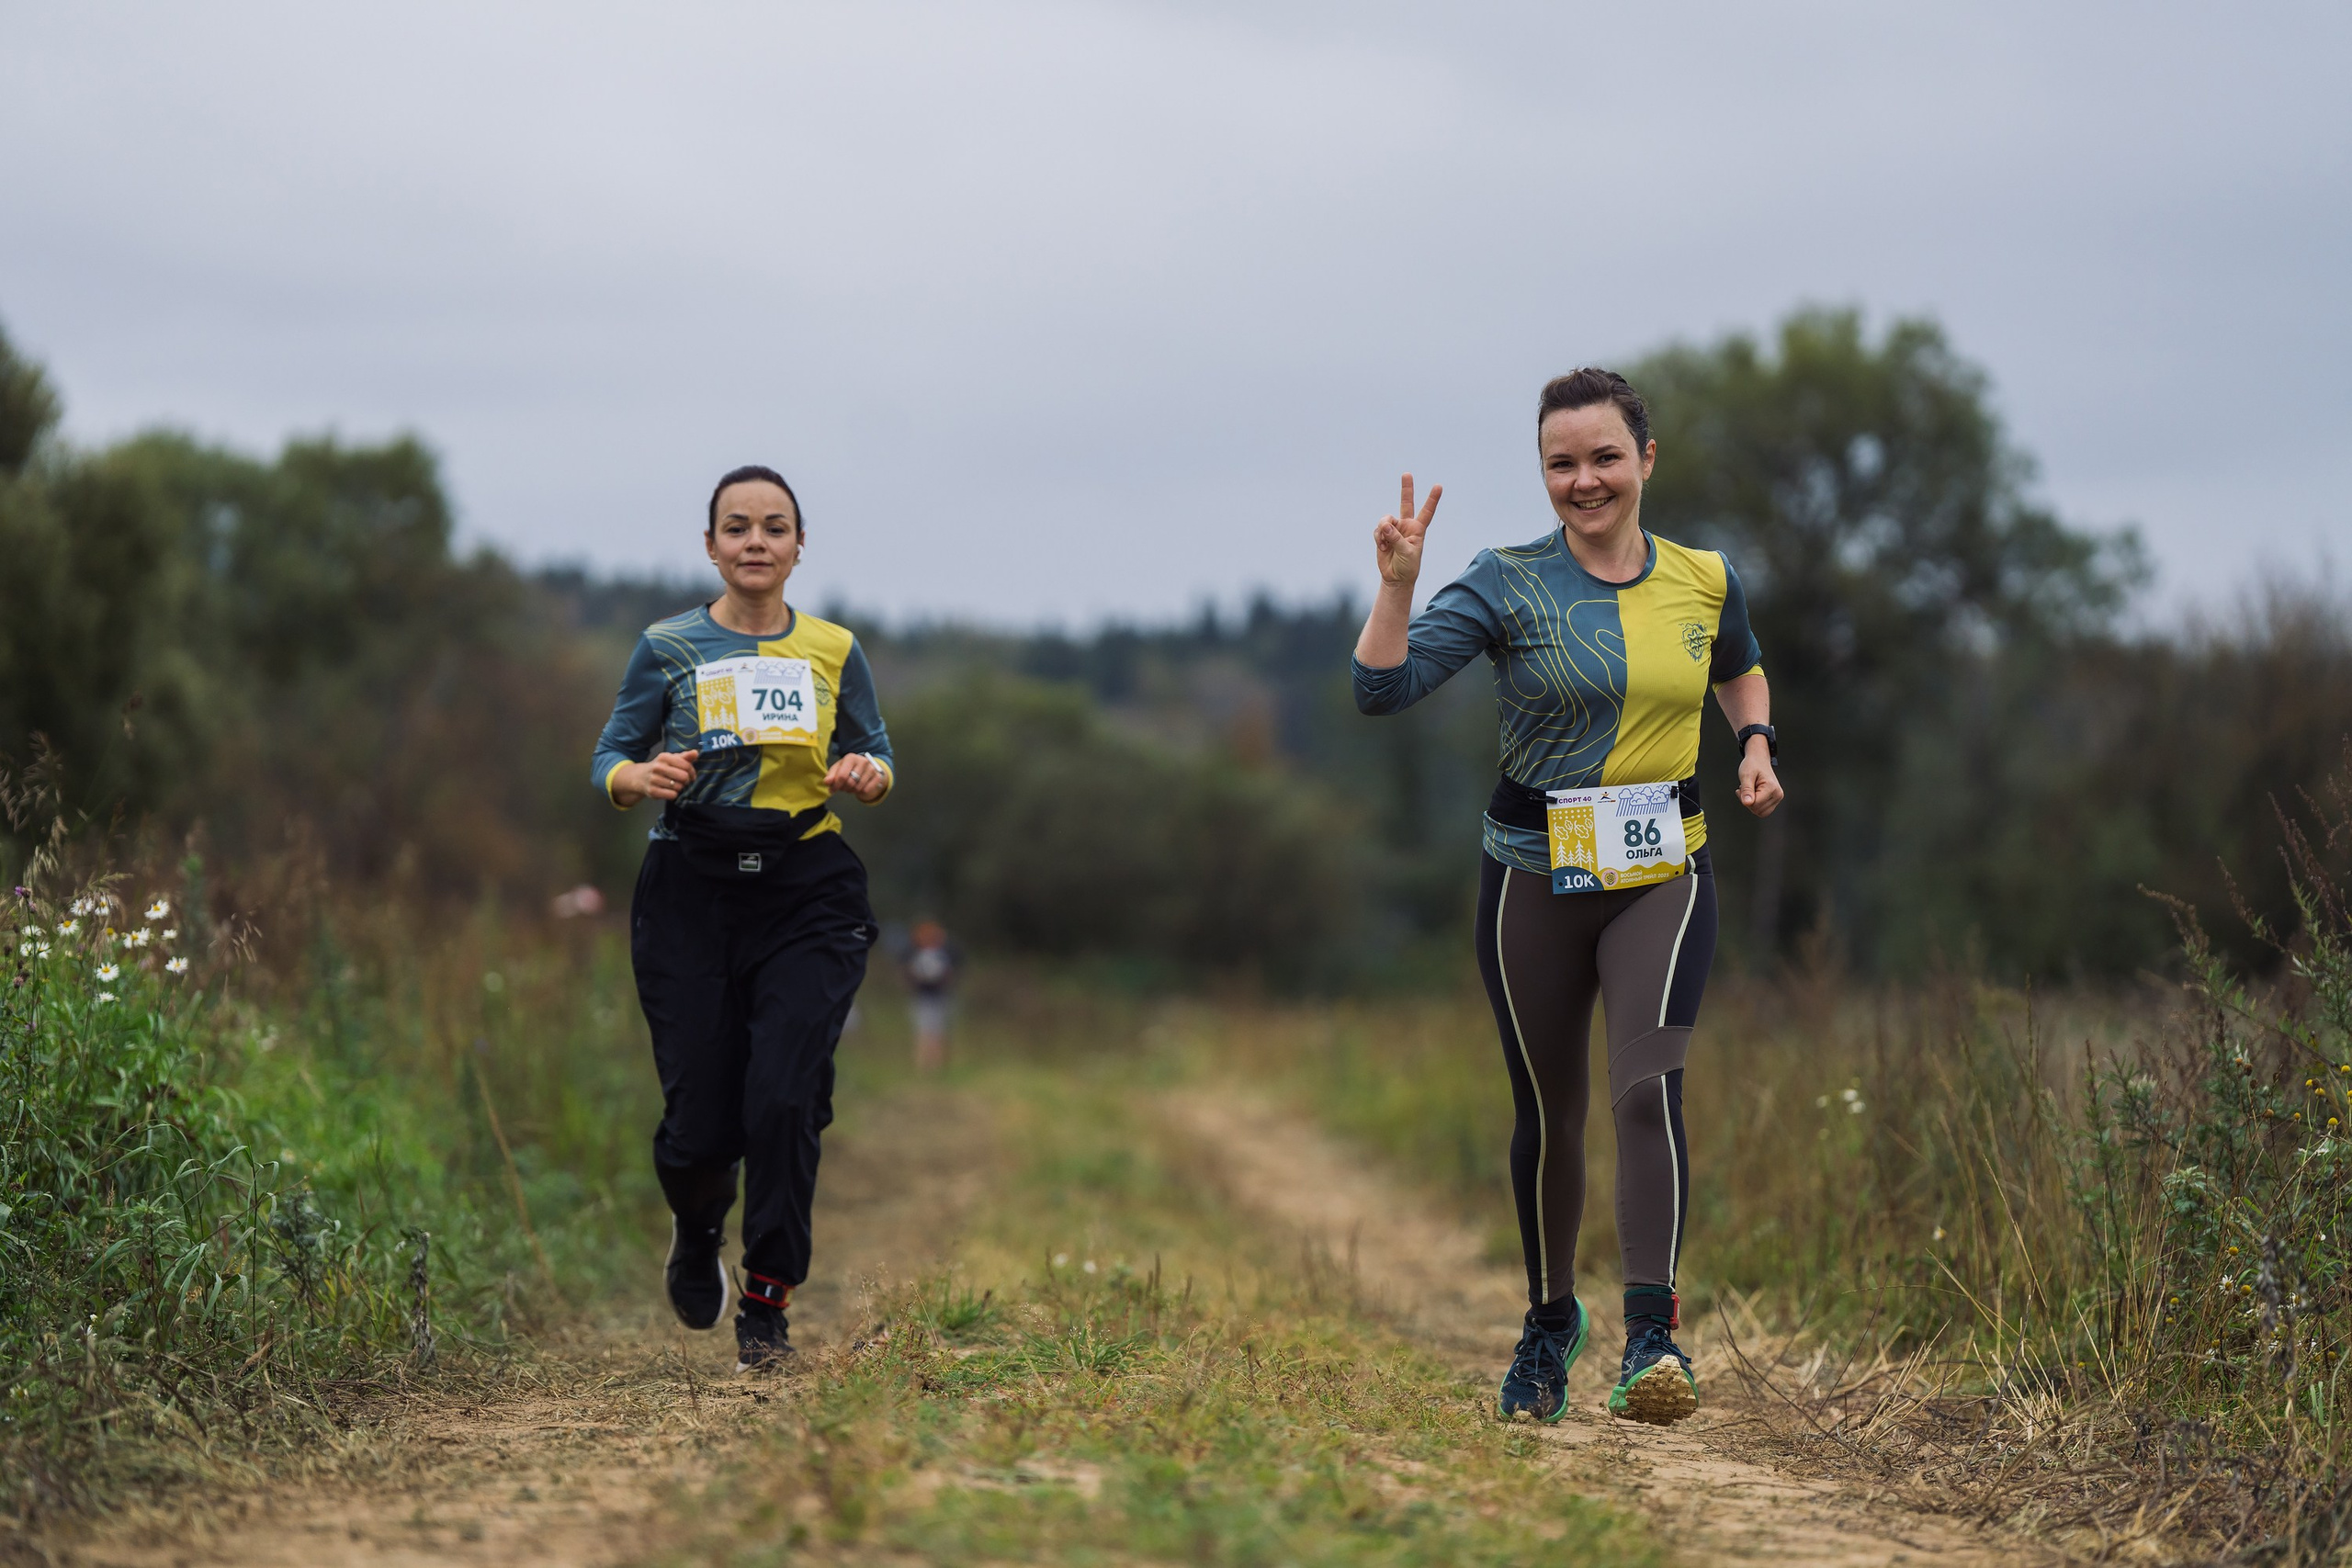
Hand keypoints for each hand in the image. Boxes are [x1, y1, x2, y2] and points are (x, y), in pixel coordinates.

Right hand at [614, 749, 698, 805]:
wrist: (640, 777)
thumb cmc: (660, 767)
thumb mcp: (671, 759)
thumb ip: (684, 756)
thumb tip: (695, 753)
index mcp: (664, 757)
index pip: (686, 765)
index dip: (692, 772)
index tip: (691, 775)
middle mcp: (658, 767)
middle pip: (684, 777)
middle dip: (686, 780)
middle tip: (683, 781)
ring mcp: (654, 779)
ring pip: (678, 787)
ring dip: (679, 788)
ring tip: (674, 785)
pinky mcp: (652, 791)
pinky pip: (672, 795)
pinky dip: (674, 794)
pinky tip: (670, 791)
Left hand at [824, 752, 889, 802]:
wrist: (864, 767)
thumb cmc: (848, 768)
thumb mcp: (837, 769)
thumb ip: (831, 776)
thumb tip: (827, 782)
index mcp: (851, 757)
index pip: (842, 776)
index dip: (836, 785)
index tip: (832, 790)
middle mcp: (863, 761)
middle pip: (850, 783)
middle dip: (844, 788)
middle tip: (843, 788)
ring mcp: (871, 768)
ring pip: (858, 787)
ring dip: (851, 791)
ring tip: (850, 787)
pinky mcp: (877, 776)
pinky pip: (866, 790)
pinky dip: (861, 792)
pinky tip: (859, 787)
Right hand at [1373, 473, 1441, 587]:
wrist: (1395, 578)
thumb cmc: (1408, 566)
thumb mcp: (1407, 552)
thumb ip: (1396, 537)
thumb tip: (1384, 525)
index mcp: (1418, 529)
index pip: (1427, 512)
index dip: (1432, 499)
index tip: (1438, 486)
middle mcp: (1406, 526)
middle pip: (1406, 503)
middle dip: (1406, 488)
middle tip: (1406, 474)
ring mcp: (1394, 529)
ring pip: (1386, 520)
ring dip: (1384, 530)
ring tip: (1386, 544)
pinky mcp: (1382, 535)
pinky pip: (1378, 530)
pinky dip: (1378, 538)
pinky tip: (1383, 547)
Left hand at [1737, 738, 1782, 816]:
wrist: (1759, 760)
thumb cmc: (1752, 765)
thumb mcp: (1746, 775)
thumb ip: (1746, 790)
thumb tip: (1747, 803)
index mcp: (1772, 788)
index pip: (1754, 804)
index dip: (1744, 798)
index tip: (1741, 787)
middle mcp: (1778, 794)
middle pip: (1757, 810)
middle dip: (1747, 801)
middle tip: (1745, 788)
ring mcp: (1778, 798)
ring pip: (1760, 812)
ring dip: (1751, 803)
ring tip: (1750, 790)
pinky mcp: (1775, 800)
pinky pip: (1762, 810)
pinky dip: (1755, 804)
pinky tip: (1752, 794)